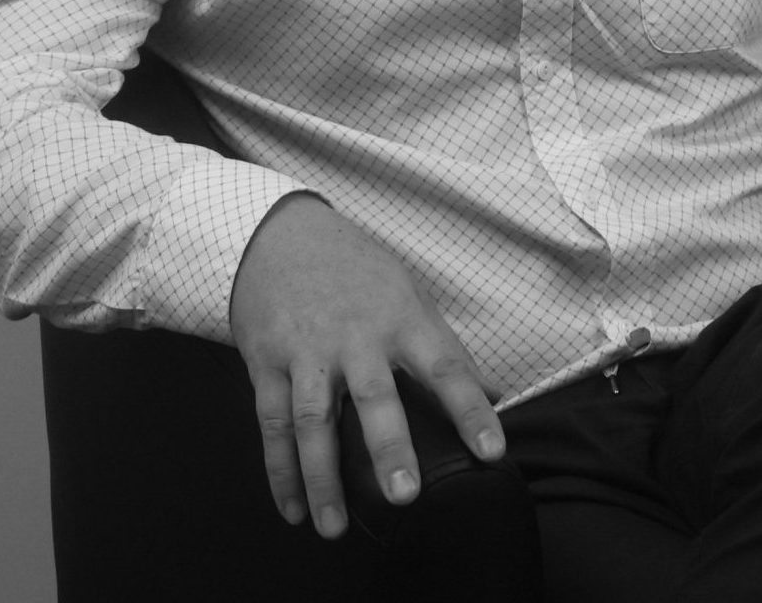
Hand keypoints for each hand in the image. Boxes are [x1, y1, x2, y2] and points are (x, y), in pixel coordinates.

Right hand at [229, 193, 505, 537]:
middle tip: (405, 494)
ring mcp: (308, 351)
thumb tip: (493, 394)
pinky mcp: (267, 362)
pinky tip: (293, 509)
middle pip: (375, 397)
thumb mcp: (409, 295)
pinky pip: (273, 424)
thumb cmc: (358, 271)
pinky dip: (281, 471)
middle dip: (390, 447)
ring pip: (314, 421)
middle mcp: (356, 337)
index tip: (493, 450)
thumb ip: (442, 347)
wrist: (282, 235)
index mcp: (402, 319)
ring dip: (323, 478)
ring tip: (334, 526)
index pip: (446, 366)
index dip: (471, 409)